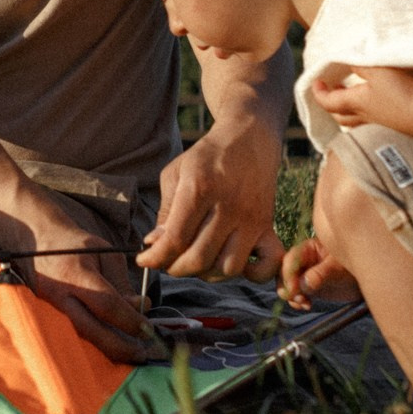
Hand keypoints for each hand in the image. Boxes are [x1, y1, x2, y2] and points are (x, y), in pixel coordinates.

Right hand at [17, 209, 150, 363]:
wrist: (34, 241)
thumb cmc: (75, 246)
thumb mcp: (105, 253)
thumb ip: (122, 282)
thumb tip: (140, 307)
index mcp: (75, 273)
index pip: (106, 303)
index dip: (130, 320)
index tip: (148, 330)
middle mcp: (59, 294)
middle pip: (90, 329)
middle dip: (119, 347)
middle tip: (142, 354)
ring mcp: (49, 308)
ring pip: (81, 338)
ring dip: (108, 350)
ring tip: (132, 354)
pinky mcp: (46, 316)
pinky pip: (74, 336)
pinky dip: (95, 345)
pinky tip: (112, 349)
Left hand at [137, 115, 283, 281]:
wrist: (249, 138)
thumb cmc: (207, 157)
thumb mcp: (176, 173)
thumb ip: (165, 211)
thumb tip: (155, 245)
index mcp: (200, 189)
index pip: (175, 239)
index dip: (155, 258)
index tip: (143, 260)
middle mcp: (228, 207)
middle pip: (199, 259)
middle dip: (174, 268)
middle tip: (167, 261)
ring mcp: (251, 219)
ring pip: (228, 268)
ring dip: (206, 273)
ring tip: (196, 259)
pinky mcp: (268, 226)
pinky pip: (268, 264)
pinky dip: (253, 275)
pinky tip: (232, 261)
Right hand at [278, 237, 357, 310]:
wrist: (368, 281)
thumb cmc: (354, 267)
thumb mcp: (338, 269)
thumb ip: (320, 274)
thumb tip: (303, 284)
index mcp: (309, 248)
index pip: (291, 259)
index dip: (288, 274)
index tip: (293, 290)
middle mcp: (305, 260)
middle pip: (286, 271)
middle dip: (288, 286)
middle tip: (297, 298)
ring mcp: (307, 274)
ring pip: (289, 284)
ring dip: (292, 295)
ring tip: (303, 303)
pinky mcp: (311, 287)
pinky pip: (297, 293)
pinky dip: (298, 301)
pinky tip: (306, 305)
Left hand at [310, 64, 412, 133]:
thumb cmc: (400, 90)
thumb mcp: (377, 70)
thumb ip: (359, 63)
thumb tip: (346, 61)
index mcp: (356, 103)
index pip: (328, 102)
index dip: (319, 93)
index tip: (316, 82)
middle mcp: (366, 118)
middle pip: (341, 116)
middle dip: (333, 105)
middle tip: (334, 90)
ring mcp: (382, 126)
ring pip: (359, 123)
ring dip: (352, 112)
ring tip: (356, 99)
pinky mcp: (398, 130)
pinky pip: (376, 125)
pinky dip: (371, 116)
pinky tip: (381, 108)